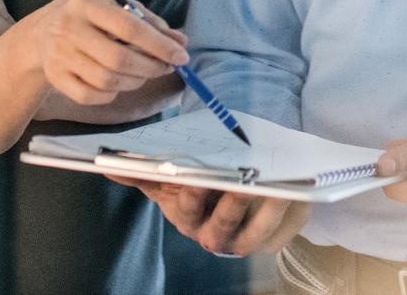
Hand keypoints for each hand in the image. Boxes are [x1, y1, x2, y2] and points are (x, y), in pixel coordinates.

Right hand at [22, 0, 187, 104]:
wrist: (41, 32)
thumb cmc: (88, 18)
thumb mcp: (114, 8)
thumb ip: (149, 22)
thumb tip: (180, 41)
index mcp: (87, 3)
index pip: (128, 26)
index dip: (158, 44)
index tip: (181, 55)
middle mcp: (68, 27)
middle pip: (118, 58)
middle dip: (150, 67)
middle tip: (167, 67)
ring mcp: (59, 54)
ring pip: (106, 80)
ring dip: (135, 81)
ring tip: (143, 74)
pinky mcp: (55, 76)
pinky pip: (91, 96)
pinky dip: (111, 94)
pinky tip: (118, 83)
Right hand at [111, 178, 308, 255]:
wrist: (228, 194)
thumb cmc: (196, 184)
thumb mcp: (168, 178)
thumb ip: (141, 172)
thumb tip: (104, 165)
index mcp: (188, 219)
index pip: (189, 209)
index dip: (194, 195)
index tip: (199, 177)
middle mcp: (216, 237)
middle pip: (224, 228)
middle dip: (233, 206)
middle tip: (244, 182)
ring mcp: (247, 241)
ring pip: (259, 233)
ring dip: (270, 211)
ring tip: (281, 186)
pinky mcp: (276, 238)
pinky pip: (287, 231)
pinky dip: (294, 214)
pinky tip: (301, 192)